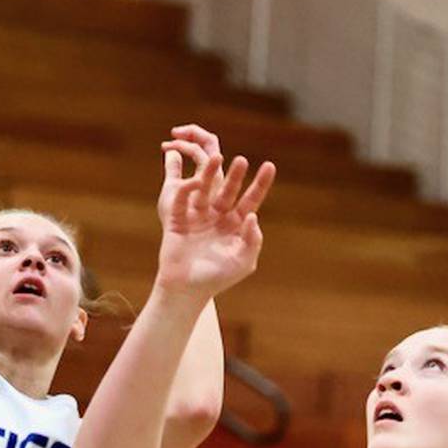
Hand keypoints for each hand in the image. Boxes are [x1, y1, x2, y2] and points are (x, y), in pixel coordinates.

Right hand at [155, 138, 273, 303]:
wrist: (185, 290)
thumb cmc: (216, 279)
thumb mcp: (243, 262)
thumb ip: (253, 240)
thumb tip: (253, 216)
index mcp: (236, 225)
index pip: (251, 200)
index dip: (260, 184)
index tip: (269, 165)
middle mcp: (218, 217)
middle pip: (229, 191)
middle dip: (235, 175)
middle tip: (241, 160)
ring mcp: (198, 216)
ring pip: (205, 189)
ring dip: (209, 174)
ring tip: (216, 157)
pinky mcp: (178, 219)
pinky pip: (182, 199)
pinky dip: (186, 189)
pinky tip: (193, 182)